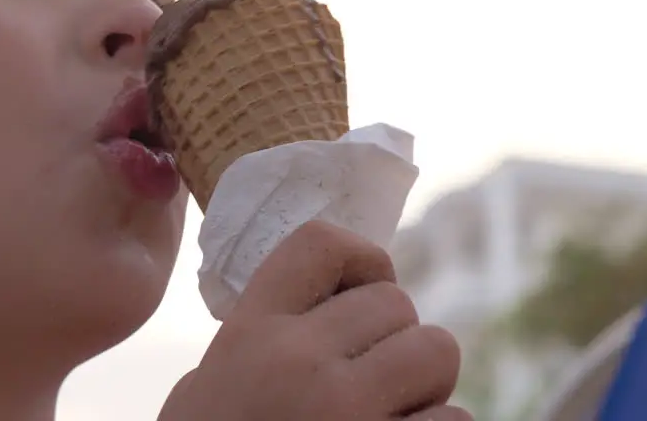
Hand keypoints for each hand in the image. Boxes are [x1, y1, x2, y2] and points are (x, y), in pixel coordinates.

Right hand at [160, 220, 469, 419]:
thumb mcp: (208, 386)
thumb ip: (261, 340)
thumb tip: (329, 307)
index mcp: (250, 334)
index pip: (320, 243)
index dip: (362, 257)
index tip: (365, 289)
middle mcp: (299, 360)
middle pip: (395, 302)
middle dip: (395, 339)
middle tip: (373, 378)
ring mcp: (347, 412)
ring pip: (437, 351)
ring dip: (426, 384)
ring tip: (392, 414)